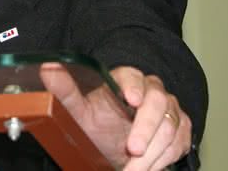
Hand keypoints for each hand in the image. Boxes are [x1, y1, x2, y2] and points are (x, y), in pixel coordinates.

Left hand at [40, 64, 191, 169]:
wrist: (115, 145)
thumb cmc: (97, 123)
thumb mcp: (77, 110)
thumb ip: (64, 90)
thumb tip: (47, 67)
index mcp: (125, 80)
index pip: (132, 76)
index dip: (133, 86)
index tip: (130, 99)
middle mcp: (151, 90)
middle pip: (158, 102)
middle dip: (145, 128)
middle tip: (133, 149)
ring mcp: (169, 109)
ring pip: (170, 127)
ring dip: (152, 153)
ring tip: (132, 169)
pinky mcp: (180, 129)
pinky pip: (179, 143)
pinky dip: (163, 159)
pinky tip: (145, 168)